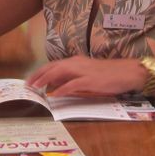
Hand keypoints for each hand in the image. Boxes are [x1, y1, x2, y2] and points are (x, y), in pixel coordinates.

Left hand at [26, 56, 146, 96]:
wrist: (127, 72)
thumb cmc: (109, 74)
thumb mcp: (87, 74)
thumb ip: (72, 78)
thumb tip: (57, 85)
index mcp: (75, 61)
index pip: (53, 65)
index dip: (40, 72)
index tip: (30, 80)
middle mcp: (76, 63)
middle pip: (52, 67)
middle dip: (38, 76)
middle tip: (27, 85)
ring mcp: (83, 71)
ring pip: (59, 73)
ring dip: (45, 80)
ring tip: (36, 88)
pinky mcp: (90, 80)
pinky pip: (73, 84)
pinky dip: (62, 89)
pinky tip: (55, 94)